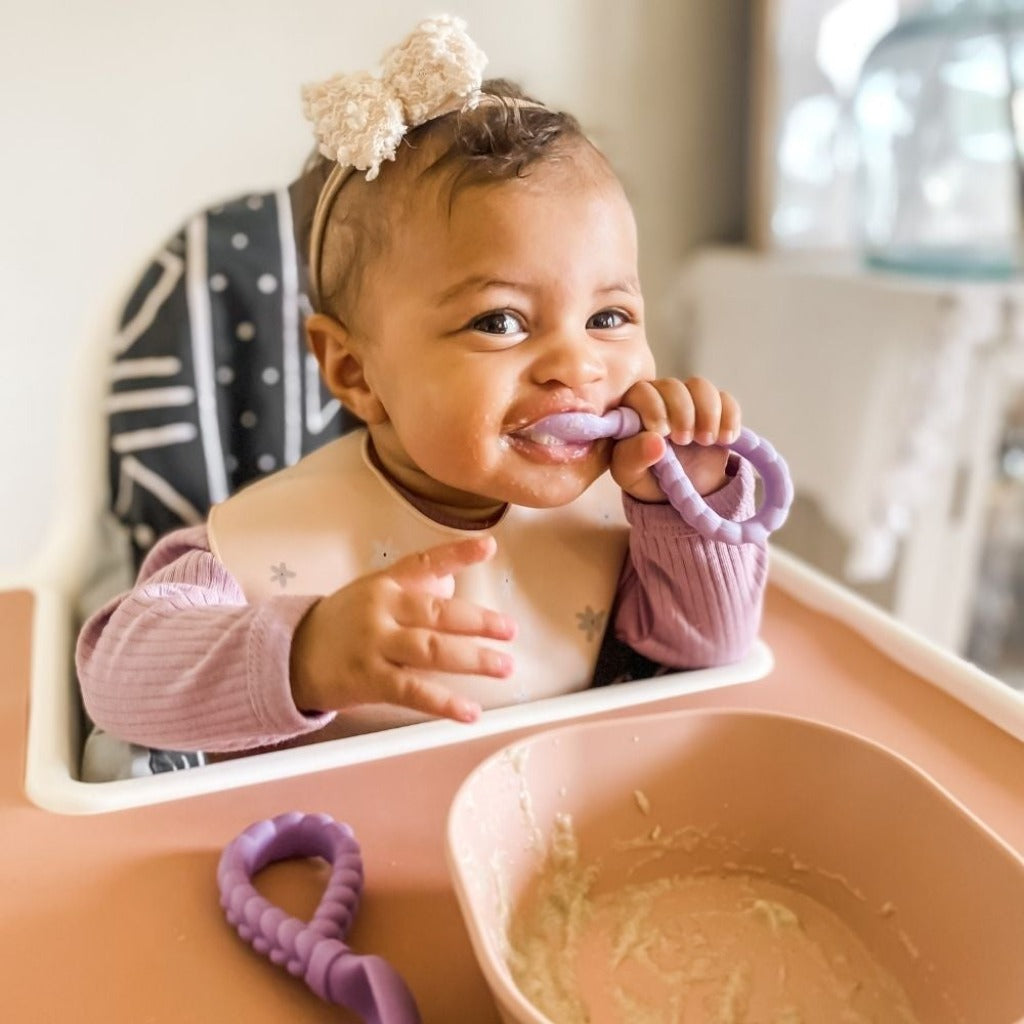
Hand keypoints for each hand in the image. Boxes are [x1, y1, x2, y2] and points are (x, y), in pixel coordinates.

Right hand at [290, 536, 515, 722]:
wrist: (291, 655)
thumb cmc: (345, 622)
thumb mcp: (374, 594)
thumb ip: (414, 587)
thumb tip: (458, 582)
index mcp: (386, 583)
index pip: (425, 563)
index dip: (457, 554)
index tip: (489, 547)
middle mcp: (381, 609)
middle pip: (436, 613)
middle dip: (478, 621)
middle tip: (510, 630)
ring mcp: (374, 645)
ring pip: (431, 650)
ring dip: (473, 659)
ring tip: (504, 666)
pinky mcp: (369, 680)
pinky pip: (413, 691)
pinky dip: (444, 703)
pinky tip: (470, 712)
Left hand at [610, 376, 740, 501]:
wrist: (677, 492)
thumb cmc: (645, 477)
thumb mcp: (631, 474)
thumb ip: (634, 457)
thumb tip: (655, 441)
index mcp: (633, 410)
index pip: (642, 392)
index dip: (654, 408)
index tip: (662, 433)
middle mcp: (659, 399)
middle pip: (673, 386)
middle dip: (682, 412)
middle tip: (684, 440)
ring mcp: (688, 402)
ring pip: (700, 387)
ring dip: (707, 412)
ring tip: (706, 440)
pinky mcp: (714, 410)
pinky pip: (725, 399)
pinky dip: (729, 417)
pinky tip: (725, 439)